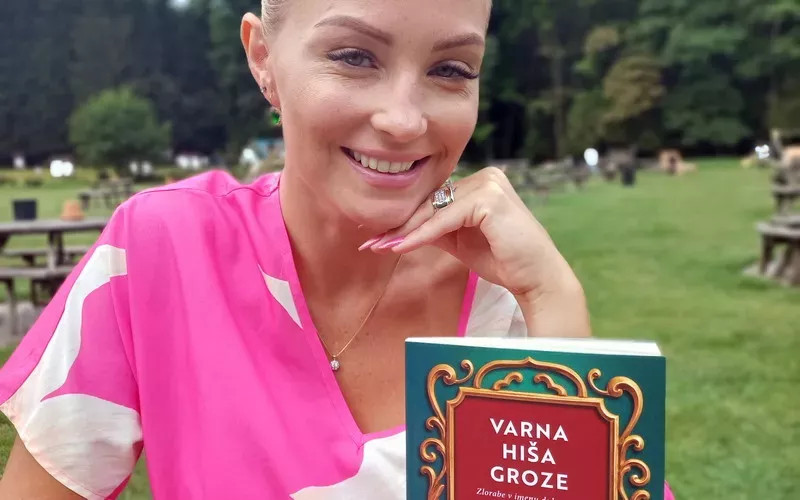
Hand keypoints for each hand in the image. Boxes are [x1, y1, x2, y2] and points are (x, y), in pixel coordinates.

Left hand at [363, 167, 579, 302]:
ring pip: (436, 209)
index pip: (436, 198)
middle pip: (432, 201)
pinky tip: (402, 246)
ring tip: (380, 247)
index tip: (379, 238)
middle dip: (400, 224)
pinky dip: (422, 234)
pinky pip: (445, 219)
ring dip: (406, 230)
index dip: (407, 219)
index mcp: (481, 182)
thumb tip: (399, 229)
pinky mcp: (489, 198)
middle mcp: (486, 176)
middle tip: (372, 243)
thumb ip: (435, 228)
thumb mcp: (460, 240)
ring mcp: (489, 184)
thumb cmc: (502, 260)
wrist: (535, 278)